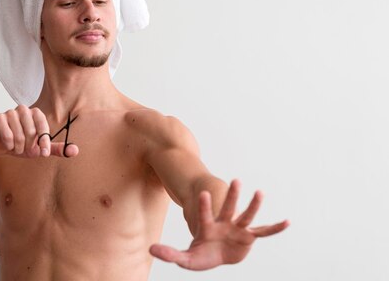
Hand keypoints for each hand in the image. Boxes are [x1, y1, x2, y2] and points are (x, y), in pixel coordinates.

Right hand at [0, 105, 78, 158]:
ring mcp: (10, 112)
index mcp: (35, 113)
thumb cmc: (21, 145)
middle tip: (24, 150)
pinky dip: (8, 144)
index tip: (44, 154)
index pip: (43, 125)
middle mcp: (23, 109)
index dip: (44, 140)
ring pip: (19, 134)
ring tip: (16, 148)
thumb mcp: (39, 149)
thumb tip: (75, 151)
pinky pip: (7, 135)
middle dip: (28, 146)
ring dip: (18, 147)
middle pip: (31, 131)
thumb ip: (56, 148)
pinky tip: (7, 145)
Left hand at [149, 179, 288, 270]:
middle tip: (236, 180)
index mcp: (208, 228)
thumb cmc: (201, 254)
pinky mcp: (248, 237)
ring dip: (253, 205)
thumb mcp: (185, 259)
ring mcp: (237, 229)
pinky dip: (275, 228)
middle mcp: (224, 224)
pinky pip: (263, 232)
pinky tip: (287, 221)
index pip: (205, 215)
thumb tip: (151, 250)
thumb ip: (170, 254)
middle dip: (232, 196)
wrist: (216, 255)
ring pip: (247, 215)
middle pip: (228, 208)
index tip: (204, 193)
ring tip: (260, 192)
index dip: (204, 206)